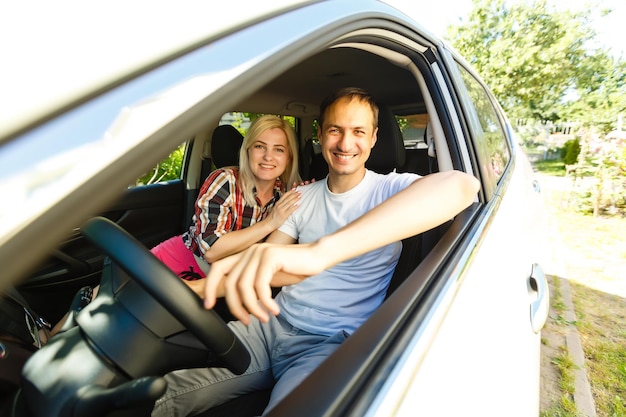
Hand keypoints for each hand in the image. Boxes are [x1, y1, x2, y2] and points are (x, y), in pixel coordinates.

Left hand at [204, 242, 321, 323]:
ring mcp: (259, 252)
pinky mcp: (270, 257)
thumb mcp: (267, 278)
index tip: (208, 305)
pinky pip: (261, 286)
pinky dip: (266, 302)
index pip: (218, 268)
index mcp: (245, 256)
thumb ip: (252, 284)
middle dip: (235, 306)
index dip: (209, 286)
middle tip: (245, 321)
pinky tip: (274, 310)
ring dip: (253, 308)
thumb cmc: (294, 269)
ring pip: (245, 286)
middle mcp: (249, 252)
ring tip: (264, 318)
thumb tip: (237, 303)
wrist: (316, 257)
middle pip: (231, 282)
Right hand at [265, 188, 299, 229]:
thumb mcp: (275, 208)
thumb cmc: (272, 217)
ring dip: (295, 199)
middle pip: (288, 198)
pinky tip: (298, 205)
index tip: (294, 189)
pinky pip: (290, 210)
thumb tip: (287, 201)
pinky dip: (295, 207)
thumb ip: (281, 204)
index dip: (290, 192)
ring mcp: (281, 210)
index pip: (284, 195)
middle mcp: (279, 205)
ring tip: (300, 197)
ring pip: (289, 203)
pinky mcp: (284, 215)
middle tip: (299, 192)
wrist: (268, 223)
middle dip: (294, 194)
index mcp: (277, 203)